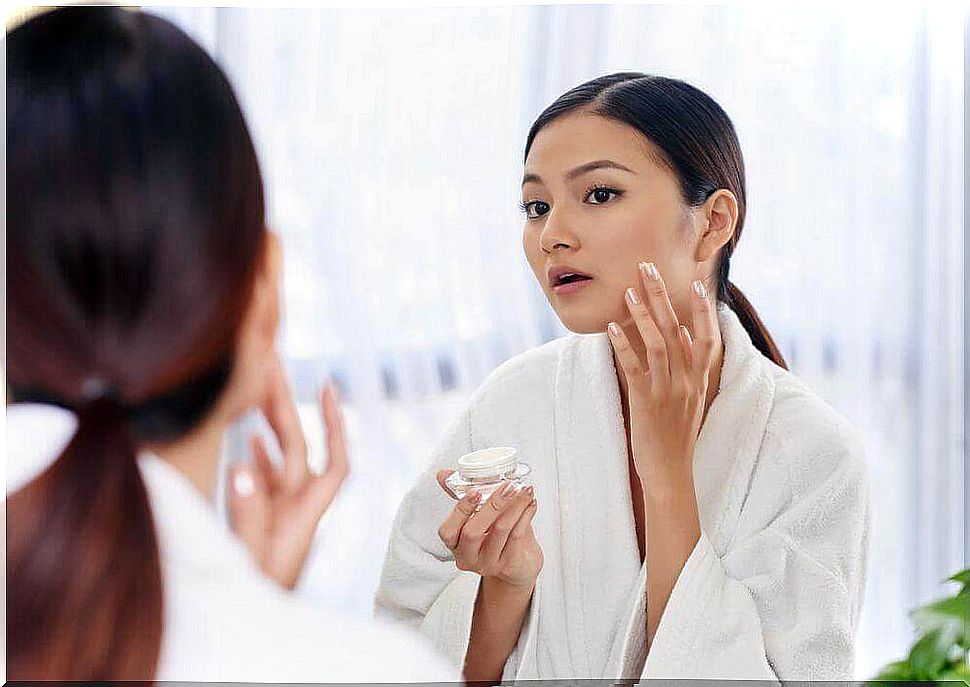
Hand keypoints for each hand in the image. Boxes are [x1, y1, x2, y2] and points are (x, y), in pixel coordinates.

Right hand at [228, 351, 349, 589]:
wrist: (259, 632)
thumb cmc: (259, 601)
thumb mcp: (251, 560)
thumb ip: (248, 515)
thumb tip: (244, 465)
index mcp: (304, 517)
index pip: (334, 462)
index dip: (335, 424)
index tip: (328, 388)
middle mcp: (296, 510)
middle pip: (301, 449)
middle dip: (289, 407)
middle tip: (275, 367)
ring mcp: (280, 515)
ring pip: (281, 460)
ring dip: (271, 424)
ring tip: (255, 389)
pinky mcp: (264, 523)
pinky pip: (264, 479)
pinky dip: (258, 452)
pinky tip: (246, 433)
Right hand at [435, 471, 541, 590]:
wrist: (518, 566)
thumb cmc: (493, 538)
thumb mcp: (476, 517)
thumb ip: (461, 495)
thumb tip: (444, 474)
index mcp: (455, 544)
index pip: (448, 531)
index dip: (461, 510)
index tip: (474, 491)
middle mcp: (468, 557)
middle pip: (473, 532)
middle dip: (492, 506)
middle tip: (508, 487)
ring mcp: (489, 563)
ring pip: (500, 531)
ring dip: (515, 506)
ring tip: (525, 490)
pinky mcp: (510, 565)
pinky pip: (517, 536)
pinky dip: (525, 515)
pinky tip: (530, 503)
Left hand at [607, 262, 716, 486]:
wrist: (670, 472)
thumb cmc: (676, 436)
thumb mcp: (690, 401)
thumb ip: (688, 371)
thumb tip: (682, 337)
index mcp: (699, 381)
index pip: (708, 338)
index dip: (703, 311)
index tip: (696, 284)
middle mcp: (688, 382)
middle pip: (678, 330)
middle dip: (663, 297)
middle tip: (648, 268)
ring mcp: (668, 391)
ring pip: (658, 344)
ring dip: (643, 315)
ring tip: (629, 291)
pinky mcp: (647, 402)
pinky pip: (635, 367)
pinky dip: (623, 345)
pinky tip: (612, 327)